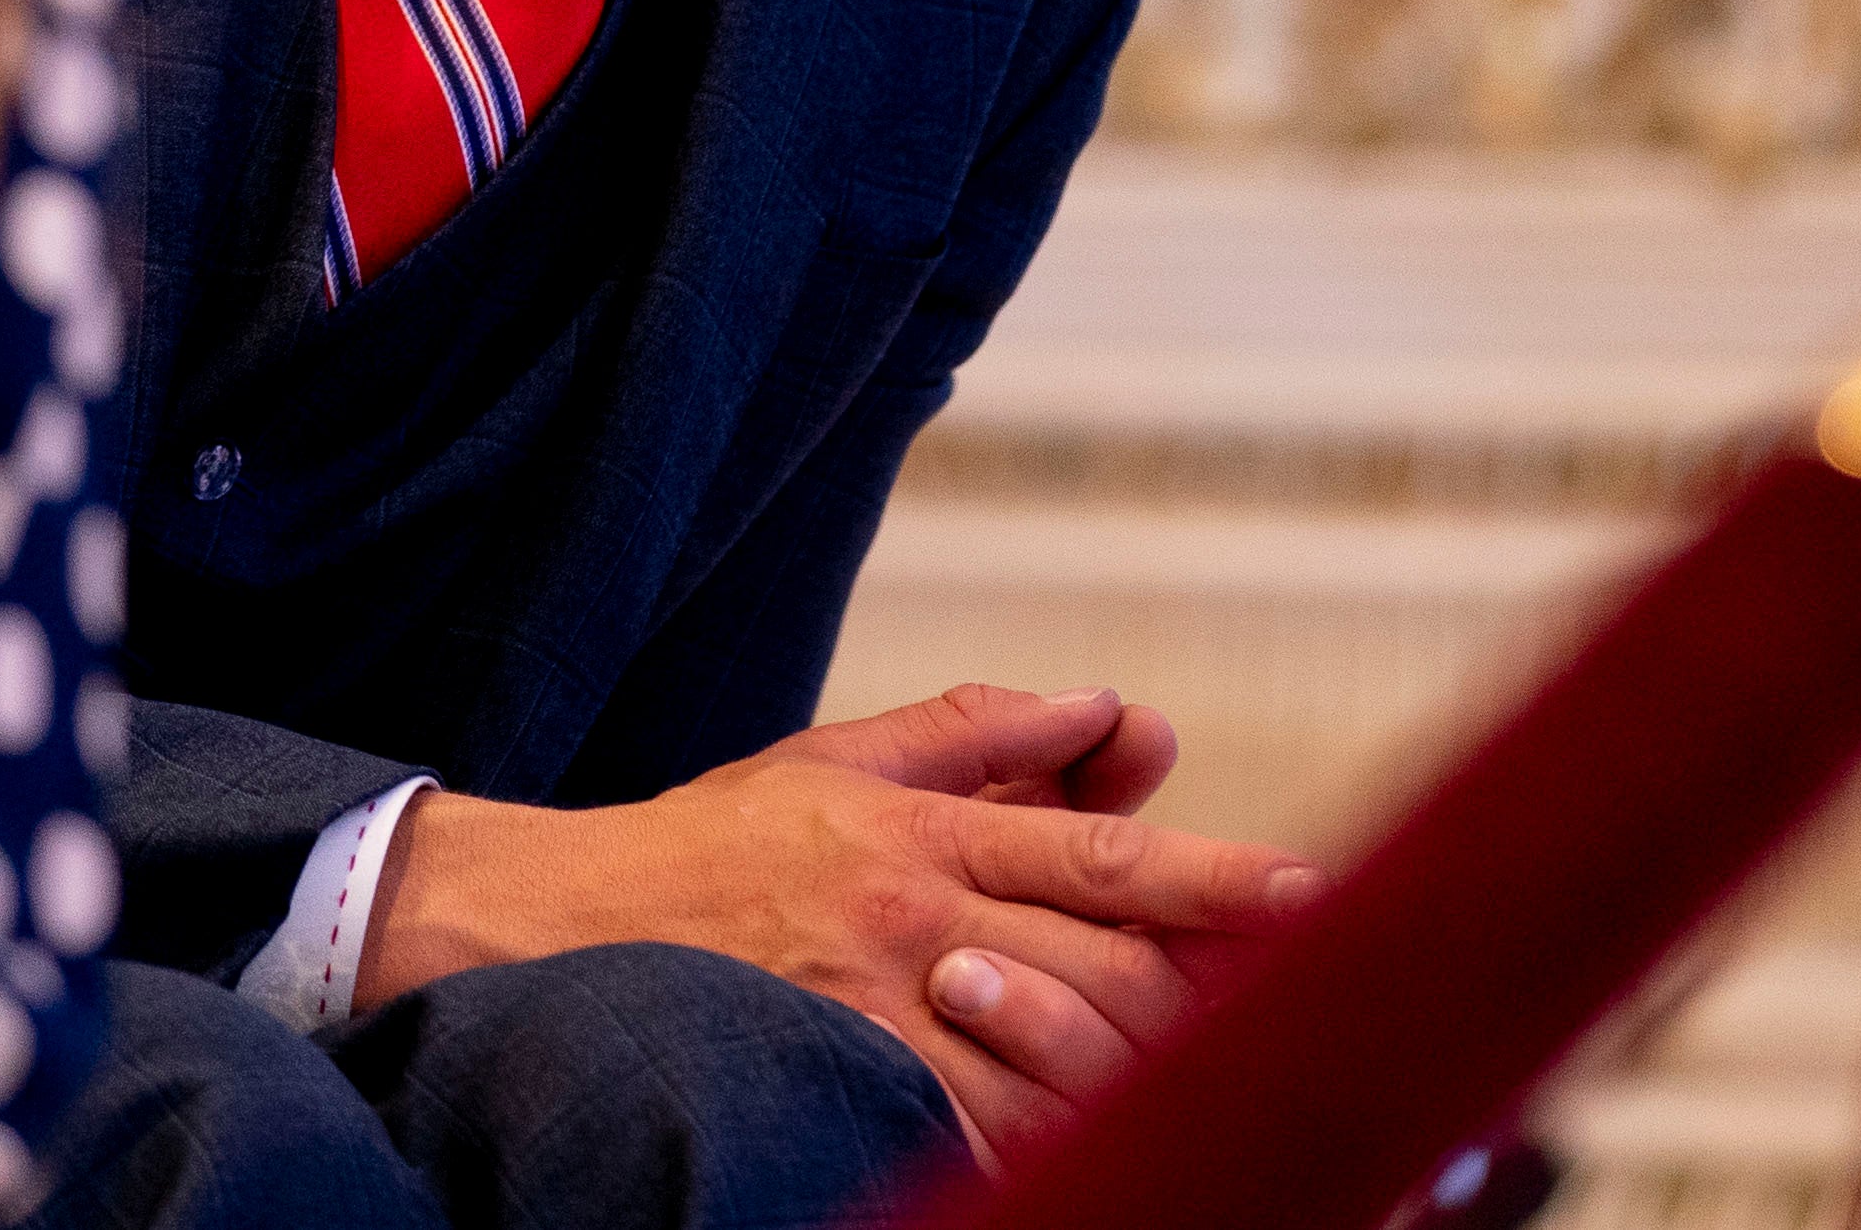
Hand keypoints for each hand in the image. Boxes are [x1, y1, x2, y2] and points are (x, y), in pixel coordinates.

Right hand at [360, 682, 1320, 1163]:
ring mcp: (872, 1000)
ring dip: (1127, 1071)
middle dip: (1201, 990)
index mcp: (927, 826)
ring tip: (1212, 1095)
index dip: (1214, 880)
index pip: (1104, 854)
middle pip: (1098, 959)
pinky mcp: (830, 1072)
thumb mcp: (843, 760)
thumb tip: (1117, 714)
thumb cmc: (714, 845)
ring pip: (1040, 1044)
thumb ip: (982, 733)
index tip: (1309, 896)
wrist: (551, 923)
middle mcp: (912, 909)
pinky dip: (1024, 1138)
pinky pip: (955, 1121)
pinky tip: (1078, 1146)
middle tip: (1294, 1008)